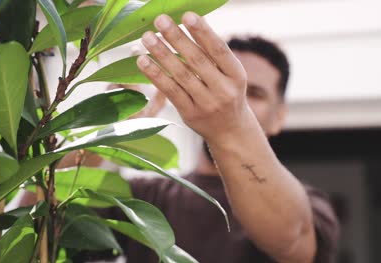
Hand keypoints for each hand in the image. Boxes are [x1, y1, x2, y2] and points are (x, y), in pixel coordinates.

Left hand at [137, 12, 254, 143]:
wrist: (230, 130)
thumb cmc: (227, 92)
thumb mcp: (229, 74)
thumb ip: (213, 54)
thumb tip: (189, 23)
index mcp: (237, 75)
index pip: (219, 50)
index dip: (203, 32)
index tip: (187, 15)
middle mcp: (224, 90)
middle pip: (197, 60)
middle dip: (177, 38)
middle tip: (160, 20)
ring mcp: (207, 104)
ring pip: (181, 75)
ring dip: (162, 54)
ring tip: (147, 37)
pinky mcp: (190, 114)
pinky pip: (171, 91)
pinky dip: (156, 75)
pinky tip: (143, 61)